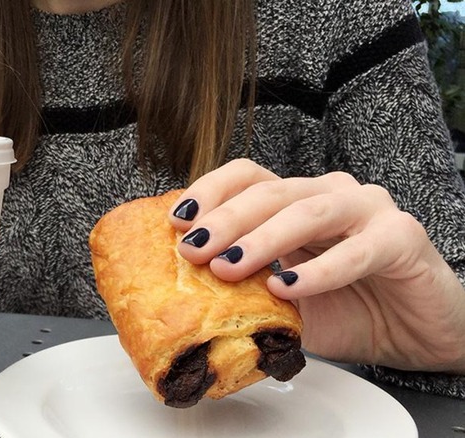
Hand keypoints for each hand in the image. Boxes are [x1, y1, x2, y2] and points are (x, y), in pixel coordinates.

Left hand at [168, 159, 464, 373]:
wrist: (415, 332)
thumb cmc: (348, 309)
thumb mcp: (284, 302)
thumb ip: (248, 293)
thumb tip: (188, 302)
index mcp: (295, 200)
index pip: (247, 177)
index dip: (209, 192)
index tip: (177, 221)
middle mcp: (328, 194)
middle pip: (270, 191)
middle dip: (225, 220)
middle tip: (192, 248)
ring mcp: (367, 210)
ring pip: (308, 211)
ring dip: (263, 239)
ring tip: (229, 267)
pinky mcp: (401, 237)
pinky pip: (356, 250)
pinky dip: (319, 270)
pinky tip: (288, 288)